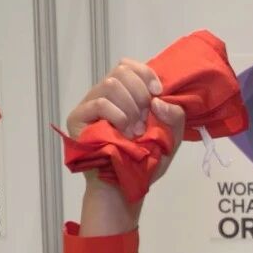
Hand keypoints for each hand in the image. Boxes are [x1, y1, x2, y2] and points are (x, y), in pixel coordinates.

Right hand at [65, 58, 185, 184]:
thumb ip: (175, 117)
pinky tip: (124, 133)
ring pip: (111, 84)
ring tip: (134, 131)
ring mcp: (89, 105)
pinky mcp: (77, 118)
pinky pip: (100, 103)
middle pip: (121, 71)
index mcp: (124, 95)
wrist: (125, 186)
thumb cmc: (145, 163)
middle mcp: (105, 96)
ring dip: (130, 108)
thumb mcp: (171, 139)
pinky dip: (118, 116)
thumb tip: (158, 100)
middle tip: (145, 121)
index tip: (158, 93)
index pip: (128, 66)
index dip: (145, 74)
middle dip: (140, 94)